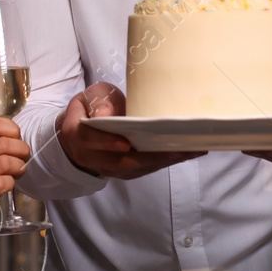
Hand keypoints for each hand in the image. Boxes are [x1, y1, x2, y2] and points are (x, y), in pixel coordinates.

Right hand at [0, 118, 29, 227]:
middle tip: (23, 158)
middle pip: (3, 144)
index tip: (16, 139)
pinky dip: (11, 182)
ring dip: (19, 166)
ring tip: (18, 171)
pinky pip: (2, 182)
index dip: (11, 129)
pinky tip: (9, 184)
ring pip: (5, 162)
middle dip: (22, 149)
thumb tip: (19, 137)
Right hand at [56, 82, 205, 179]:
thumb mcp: (89, 98)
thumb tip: (105, 116)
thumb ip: (97, 103)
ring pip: (138, 168)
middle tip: (179, 148)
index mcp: (78, 136)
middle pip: (122, 162)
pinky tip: (189, 152)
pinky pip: (147, 168)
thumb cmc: (89, 109)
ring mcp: (111, 168)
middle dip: (152, 157)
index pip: (92, 141)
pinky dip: (168, 161)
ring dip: (166, 160)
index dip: (107, 142)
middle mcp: (94, 158)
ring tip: (193, 149)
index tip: (125, 142)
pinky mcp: (127, 172)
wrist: (81, 134)